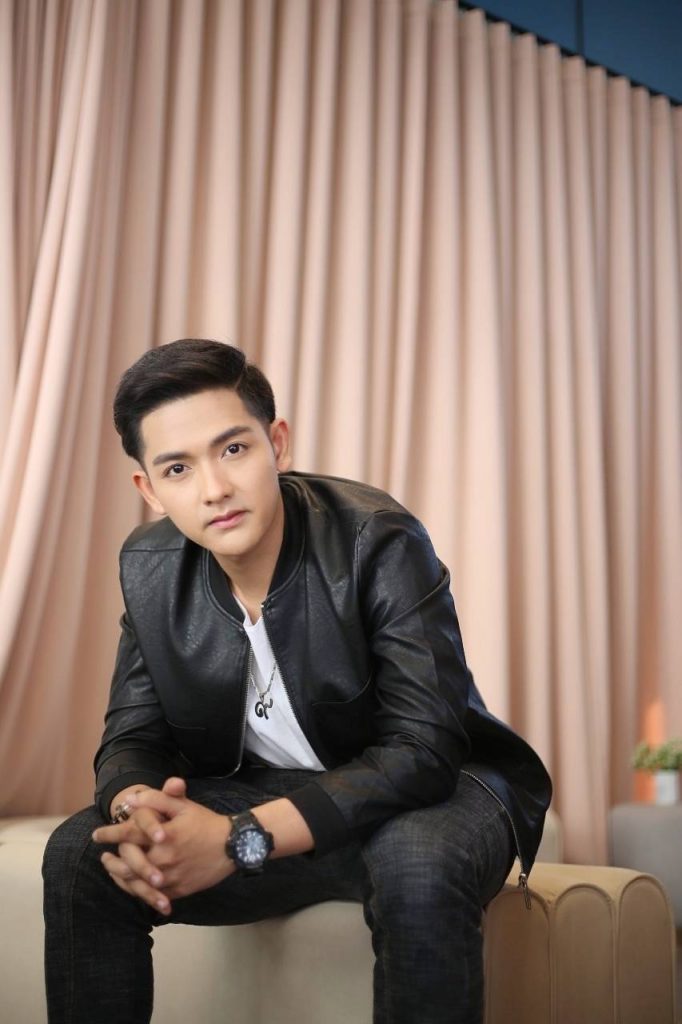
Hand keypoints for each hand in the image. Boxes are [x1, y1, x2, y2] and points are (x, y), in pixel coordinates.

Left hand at [94, 778, 233, 912]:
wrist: (233, 847)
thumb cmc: (206, 823)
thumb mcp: (184, 806)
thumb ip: (157, 799)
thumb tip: (131, 799)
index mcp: (163, 836)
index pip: (128, 835)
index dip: (110, 834)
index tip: (97, 835)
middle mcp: (163, 859)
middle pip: (127, 864)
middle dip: (112, 861)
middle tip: (103, 857)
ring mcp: (170, 878)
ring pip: (135, 883)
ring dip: (119, 877)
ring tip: (111, 870)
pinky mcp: (176, 891)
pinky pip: (150, 895)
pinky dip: (136, 890)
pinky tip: (131, 883)